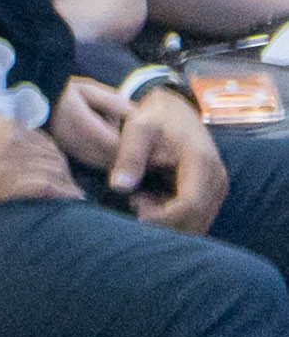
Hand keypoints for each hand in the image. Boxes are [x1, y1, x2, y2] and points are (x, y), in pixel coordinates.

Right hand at [0, 111, 85, 209]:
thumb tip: (19, 149)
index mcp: (6, 125)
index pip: (43, 140)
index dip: (53, 156)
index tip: (57, 169)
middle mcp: (14, 140)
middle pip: (52, 156)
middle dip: (63, 171)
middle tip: (69, 185)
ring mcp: (11, 162)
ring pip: (53, 171)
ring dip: (66, 184)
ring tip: (72, 194)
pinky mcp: (5, 184)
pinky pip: (44, 186)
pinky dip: (62, 193)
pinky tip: (71, 199)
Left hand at [106, 87, 230, 233]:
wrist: (174, 112)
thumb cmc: (154, 119)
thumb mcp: (138, 129)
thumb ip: (129, 156)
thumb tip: (119, 186)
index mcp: (202, 162)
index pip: (190, 205)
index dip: (161, 216)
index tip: (134, 206)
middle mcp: (216, 178)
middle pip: (195, 221)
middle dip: (162, 222)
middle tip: (134, 201)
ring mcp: (216, 188)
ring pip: (195, 224)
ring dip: (166, 222)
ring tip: (139, 198)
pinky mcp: (211, 193)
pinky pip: (194, 219)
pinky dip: (170, 218)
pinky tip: (149, 199)